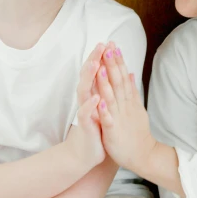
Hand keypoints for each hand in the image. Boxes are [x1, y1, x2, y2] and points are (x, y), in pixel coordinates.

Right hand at [64, 43, 105, 170]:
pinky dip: (91, 105)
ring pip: (84, 91)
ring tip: (94, 64)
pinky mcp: (85, 126)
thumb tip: (112, 73)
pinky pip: (86, 114)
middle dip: (94, 60)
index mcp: (93, 95)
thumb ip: (106, 90)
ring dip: (89, 78)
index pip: (95, 72)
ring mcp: (84, 112)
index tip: (108, 43)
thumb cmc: (96, 128)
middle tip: (100, 45)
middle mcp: (86, 100)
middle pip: (88, 76)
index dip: (101, 58)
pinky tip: (97, 97)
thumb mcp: (103, 107)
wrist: (85, 154)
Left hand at [95, 43, 155, 173]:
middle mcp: (125, 106)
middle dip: (112, 64)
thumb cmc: (137, 132)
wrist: (143, 155)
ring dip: (107, 82)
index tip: (112, 44)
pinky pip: (108, 119)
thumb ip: (133, 91)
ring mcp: (119, 118)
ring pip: (112, 97)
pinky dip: (104, 109)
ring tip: (102, 67)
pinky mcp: (113, 131)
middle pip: (118, 82)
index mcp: (129, 100)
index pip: (123, 76)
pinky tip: (98, 99)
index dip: (117, 60)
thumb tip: (130, 72)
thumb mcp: (137, 107)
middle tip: (108, 46)